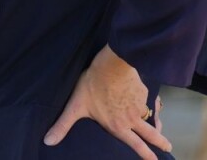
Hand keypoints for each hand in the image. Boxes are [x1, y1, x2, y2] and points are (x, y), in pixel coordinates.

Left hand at [44, 45, 171, 158]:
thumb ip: (63, 125)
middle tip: (167, 147)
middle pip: (151, 135)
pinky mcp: (144, 92)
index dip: (145, 154)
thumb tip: (48, 141)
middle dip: (160, 142)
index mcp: (118, 126)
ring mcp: (141, 105)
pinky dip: (153, 104)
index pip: (135, 145)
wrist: (112, 65)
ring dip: (157, 125)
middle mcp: (132, 119)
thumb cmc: (92, 85)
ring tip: (160, 128)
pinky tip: (152, 103)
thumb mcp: (75, 106)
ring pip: (152, 118)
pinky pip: (151, 101)